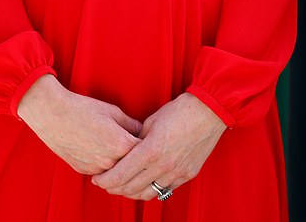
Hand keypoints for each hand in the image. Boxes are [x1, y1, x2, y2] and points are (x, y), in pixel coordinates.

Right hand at [17, 74, 142, 174]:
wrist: (54, 115)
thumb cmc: (83, 109)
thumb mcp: (113, 111)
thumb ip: (131, 124)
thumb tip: (143, 132)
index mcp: (121, 144)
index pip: (145, 151)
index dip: (148, 143)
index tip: (149, 138)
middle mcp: (111, 161)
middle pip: (132, 164)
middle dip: (135, 155)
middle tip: (135, 143)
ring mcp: (97, 169)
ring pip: (116, 170)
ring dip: (120, 161)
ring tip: (116, 145)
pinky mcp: (85, 171)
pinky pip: (101, 171)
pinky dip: (105, 164)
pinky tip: (100, 149)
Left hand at [91, 92, 225, 199]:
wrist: (208, 112)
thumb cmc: (178, 111)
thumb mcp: (151, 121)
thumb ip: (137, 139)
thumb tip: (125, 150)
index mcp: (151, 150)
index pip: (121, 174)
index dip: (106, 180)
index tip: (97, 180)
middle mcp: (163, 166)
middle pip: (132, 188)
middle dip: (114, 189)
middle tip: (105, 184)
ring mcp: (176, 173)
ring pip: (148, 194)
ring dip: (131, 194)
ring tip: (122, 188)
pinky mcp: (187, 175)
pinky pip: (164, 190)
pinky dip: (150, 190)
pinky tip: (143, 185)